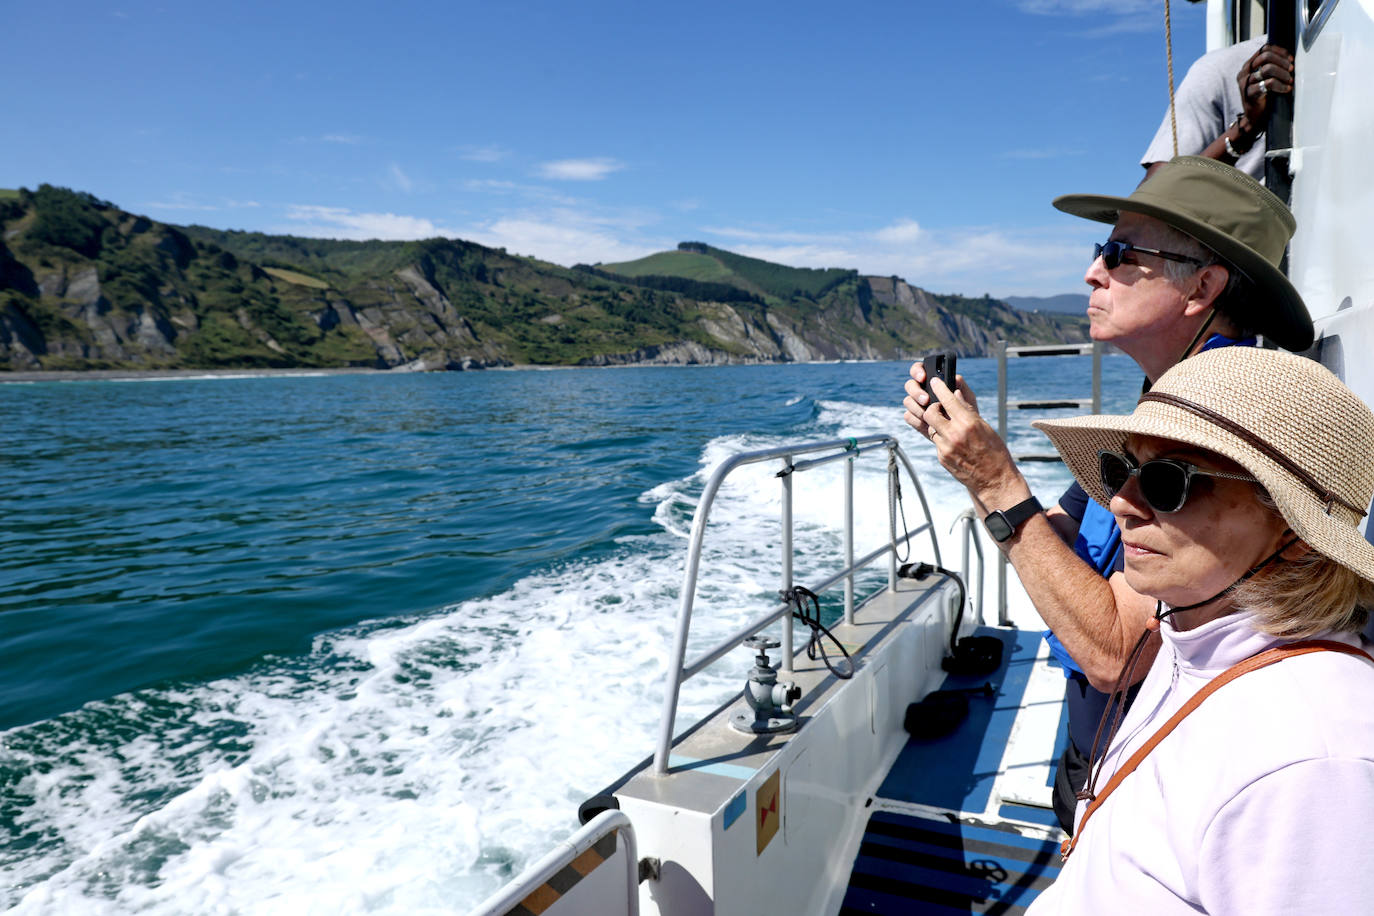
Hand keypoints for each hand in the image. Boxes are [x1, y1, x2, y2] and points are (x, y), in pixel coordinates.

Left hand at [902, 366, 1025, 507]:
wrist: (995, 479)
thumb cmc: (994, 451)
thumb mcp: (984, 427)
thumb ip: (967, 411)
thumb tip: (955, 395)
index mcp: (968, 422)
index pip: (947, 399)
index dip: (939, 388)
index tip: (934, 381)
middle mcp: (954, 433)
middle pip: (930, 412)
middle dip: (931, 407)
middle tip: (937, 407)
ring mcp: (946, 447)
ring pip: (930, 428)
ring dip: (935, 424)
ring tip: (945, 425)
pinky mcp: (942, 457)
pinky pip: (936, 442)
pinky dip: (941, 439)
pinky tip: (951, 442)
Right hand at [1237, 44, 1293, 134]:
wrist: (1255, 118)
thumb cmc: (1264, 96)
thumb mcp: (1266, 78)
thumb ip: (1271, 66)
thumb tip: (1290, 57)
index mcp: (1248, 66)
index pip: (1264, 49)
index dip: (1280, 51)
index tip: (1290, 59)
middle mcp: (1244, 72)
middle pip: (1265, 56)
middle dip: (1282, 62)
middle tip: (1291, 69)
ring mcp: (1245, 83)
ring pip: (1267, 69)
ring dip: (1283, 73)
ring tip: (1290, 81)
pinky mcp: (1249, 93)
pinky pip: (1268, 83)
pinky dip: (1280, 85)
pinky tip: (1286, 89)